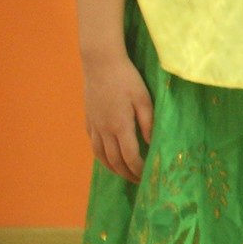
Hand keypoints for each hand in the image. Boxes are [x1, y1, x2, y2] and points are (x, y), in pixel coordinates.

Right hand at [83, 51, 152, 183]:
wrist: (100, 62)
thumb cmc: (126, 78)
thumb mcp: (144, 99)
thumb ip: (148, 122)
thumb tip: (153, 144)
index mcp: (120, 126)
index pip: (130, 157)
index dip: (138, 170)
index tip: (147, 176)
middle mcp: (104, 129)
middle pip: (114, 160)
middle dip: (127, 174)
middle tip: (138, 181)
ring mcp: (94, 125)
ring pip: (100, 155)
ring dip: (112, 168)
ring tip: (123, 174)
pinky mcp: (89, 118)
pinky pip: (93, 143)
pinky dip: (101, 155)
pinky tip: (108, 156)